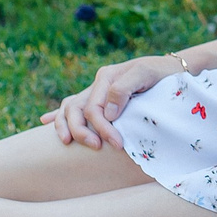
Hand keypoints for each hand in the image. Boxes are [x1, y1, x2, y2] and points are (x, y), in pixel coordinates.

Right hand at [42, 53, 182, 149]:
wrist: (172, 68)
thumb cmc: (163, 72)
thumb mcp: (146, 73)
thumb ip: (124, 89)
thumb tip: (106, 113)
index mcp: (107, 77)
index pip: (94, 108)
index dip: (102, 128)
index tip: (117, 144)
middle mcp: (98, 83)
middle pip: (76, 109)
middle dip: (82, 131)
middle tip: (98, 147)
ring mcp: (96, 90)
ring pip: (69, 107)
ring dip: (66, 126)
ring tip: (67, 142)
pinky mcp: (99, 97)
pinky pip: (74, 103)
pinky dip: (58, 114)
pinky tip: (44, 121)